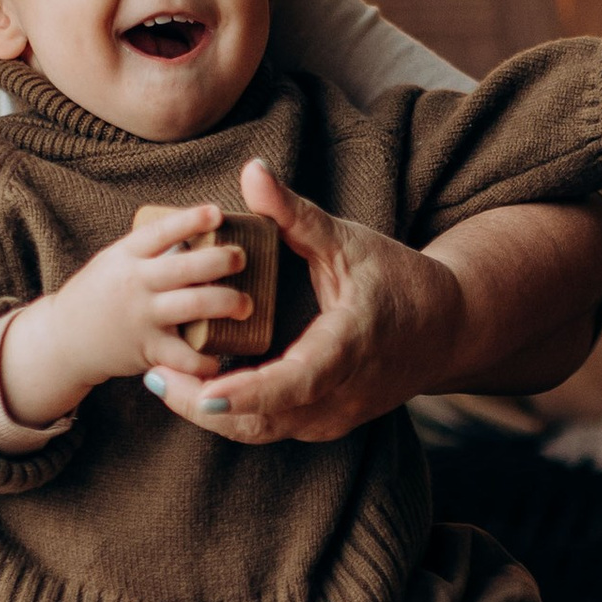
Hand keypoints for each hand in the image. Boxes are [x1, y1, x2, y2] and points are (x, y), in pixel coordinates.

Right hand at [0, 205, 253, 424]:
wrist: (63, 339)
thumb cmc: (99, 294)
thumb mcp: (115, 260)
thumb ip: (150, 248)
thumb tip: (200, 228)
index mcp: (126, 255)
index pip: (161, 231)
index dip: (191, 220)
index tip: (216, 212)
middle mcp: (134, 282)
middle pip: (186, 266)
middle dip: (221, 260)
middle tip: (242, 259)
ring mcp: (141, 316)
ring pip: (193, 305)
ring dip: (226, 302)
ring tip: (246, 305)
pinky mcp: (146, 349)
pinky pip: (183, 355)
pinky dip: (205, 360)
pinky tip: (222, 358)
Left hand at [147, 158, 464, 447]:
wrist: (447, 327)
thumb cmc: (396, 278)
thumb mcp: (347, 240)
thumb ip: (294, 213)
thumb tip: (252, 170)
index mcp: (348, 345)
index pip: (293, 381)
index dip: (246, 392)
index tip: (201, 394)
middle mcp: (342, 392)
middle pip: (264, 419)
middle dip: (203, 406)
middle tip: (153, 377)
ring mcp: (336, 416)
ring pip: (264, 430)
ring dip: (212, 413)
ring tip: (164, 382)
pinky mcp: (328, 422)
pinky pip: (274, 427)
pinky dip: (236, 413)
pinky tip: (200, 387)